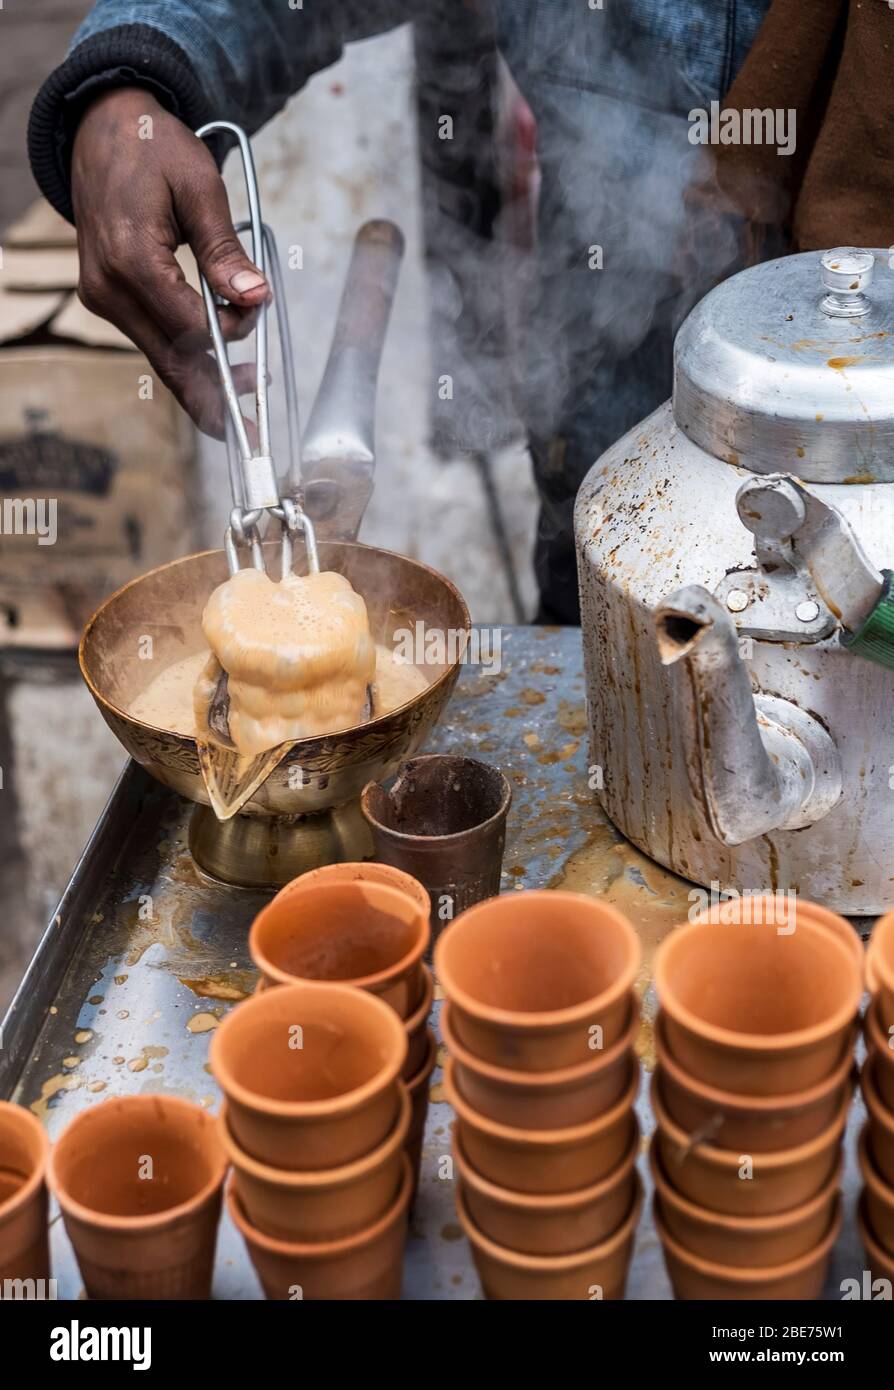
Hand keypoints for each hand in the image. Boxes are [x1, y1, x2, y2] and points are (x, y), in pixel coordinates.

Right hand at [71, 88, 268, 435]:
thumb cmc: (154, 149)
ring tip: (250, 394)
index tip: (261, 307)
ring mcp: (104, 298)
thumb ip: (225, 249)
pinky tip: (220, 368)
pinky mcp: (109, 299)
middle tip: (253, 433)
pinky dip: (187, 356)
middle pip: (171, 361)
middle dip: (215, 397)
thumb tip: (255, 297)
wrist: (102, 128)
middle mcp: (110, 289)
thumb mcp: (200, 187)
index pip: (190, 326)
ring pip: (162, 357)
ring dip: (205, 378)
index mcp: (131, 261)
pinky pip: (153, 340)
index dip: (232, 330)